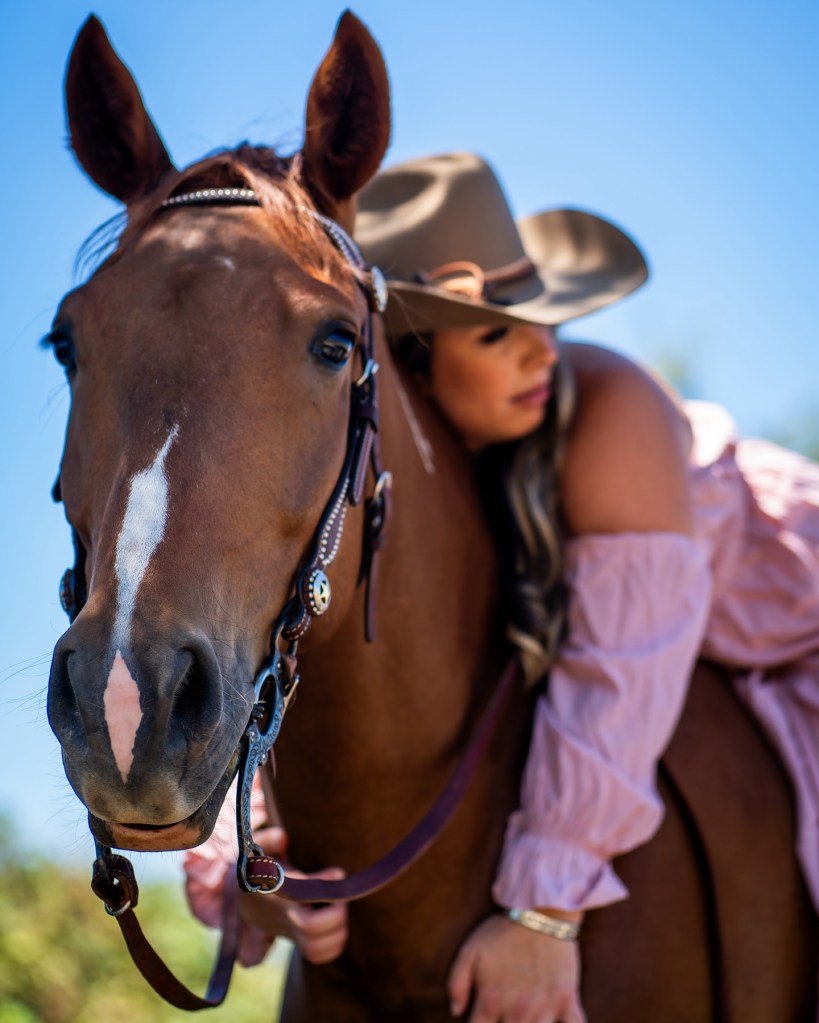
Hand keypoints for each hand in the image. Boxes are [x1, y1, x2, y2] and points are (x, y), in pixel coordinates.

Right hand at [239, 826, 348, 964]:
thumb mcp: (258, 851)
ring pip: (315, 947)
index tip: (338, 873)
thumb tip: (283, 838)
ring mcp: (289, 932)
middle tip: (342, 894)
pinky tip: (336, 926)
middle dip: (335, 911)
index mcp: (275, 890)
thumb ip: (269, 841)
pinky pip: (318, 955)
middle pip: (311, 927)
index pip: (298, 893)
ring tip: (340, 909)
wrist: (245, 900)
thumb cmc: (258, 869)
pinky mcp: (297, 942)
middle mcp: (282, 915)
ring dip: (337, 930)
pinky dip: (333, 946)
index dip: (322, 886)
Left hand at [448, 914, 585, 1022]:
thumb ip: (456, 982)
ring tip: (527, 1016)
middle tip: (506, 1014)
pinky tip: (558, 1021)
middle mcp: (517, 1013)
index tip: (484, 1018)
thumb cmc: (503, 931)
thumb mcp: (470, 951)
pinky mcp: (567, 1002)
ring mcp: (544, 1010)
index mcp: (491, 1002)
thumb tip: (456, 1011)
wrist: (540, 912)